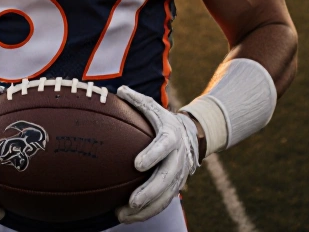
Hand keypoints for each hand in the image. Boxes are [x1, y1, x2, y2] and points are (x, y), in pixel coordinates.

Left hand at [115, 85, 199, 222]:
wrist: (190, 136)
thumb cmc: (162, 121)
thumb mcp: (152, 107)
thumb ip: (136, 100)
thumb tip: (119, 90)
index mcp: (171, 136)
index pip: (164, 146)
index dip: (153, 154)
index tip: (137, 164)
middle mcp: (177, 158)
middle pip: (166, 178)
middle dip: (150, 191)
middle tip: (133, 201)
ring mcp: (178, 175)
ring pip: (165, 196)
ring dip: (146, 209)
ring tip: (122, 215)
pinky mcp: (174, 188)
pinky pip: (162, 203)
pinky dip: (146, 213)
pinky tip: (126, 217)